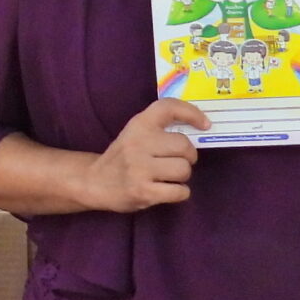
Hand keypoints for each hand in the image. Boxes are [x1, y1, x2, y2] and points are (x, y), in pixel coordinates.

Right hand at [82, 98, 208, 211]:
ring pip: (184, 170)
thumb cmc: (123, 156)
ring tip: (168, 177)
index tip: (205, 125)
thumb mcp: (135, 133)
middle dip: (188, 157)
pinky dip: (179, 193)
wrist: (94, 182)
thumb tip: (202, 126)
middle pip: (184, 146)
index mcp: (138, 125)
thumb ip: (160, 128)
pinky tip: (166, 190)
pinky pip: (180, 192)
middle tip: (176, 161)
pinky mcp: (143, 192)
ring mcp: (139, 168)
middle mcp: (138, 143)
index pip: (168, 107)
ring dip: (182, 176)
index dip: (192, 113)